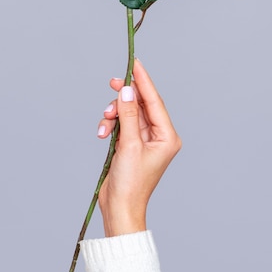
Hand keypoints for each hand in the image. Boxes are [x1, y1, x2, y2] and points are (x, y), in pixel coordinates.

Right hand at [96, 59, 181, 236]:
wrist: (120, 208)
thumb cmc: (130, 183)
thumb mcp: (129, 145)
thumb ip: (128, 115)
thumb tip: (127, 90)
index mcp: (167, 136)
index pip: (155, 101)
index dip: (144, 81)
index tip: (135, 63)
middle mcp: (159, 136)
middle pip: (141, 105)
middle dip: (125, 97)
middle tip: (113, 83)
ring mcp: (144, 140)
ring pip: (129, 113)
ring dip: (114, 115)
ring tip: (105, 125)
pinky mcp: (131, 145)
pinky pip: (122, 125)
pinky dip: (111, 125)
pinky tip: (103, 133)